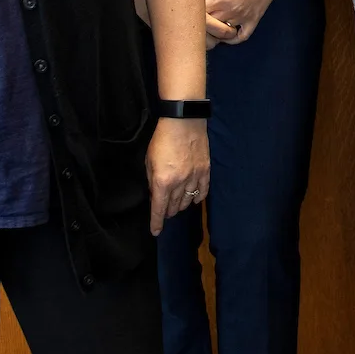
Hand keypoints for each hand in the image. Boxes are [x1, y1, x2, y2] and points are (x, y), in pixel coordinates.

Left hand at [147, 117, 209, 235]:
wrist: (183, 121)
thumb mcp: (149, 161)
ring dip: (181, 206)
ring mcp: (195, 177)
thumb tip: (156, 195)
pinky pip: (202, 191)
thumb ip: (152, 181)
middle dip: (168, 212)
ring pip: (188, 200)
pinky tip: (193, 199)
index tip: (155, 231)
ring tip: (177, 206)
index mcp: (163, 181)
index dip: (156, 222)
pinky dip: (197, 197)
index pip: (159, 209)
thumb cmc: (162, 139)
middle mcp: (180, 183)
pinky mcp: (205, 171)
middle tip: (165, 212)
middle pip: (174, 206)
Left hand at [204, 0, 296, 44]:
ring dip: (217, 30)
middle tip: (202, 22)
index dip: (195, 15)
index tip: (194, 14)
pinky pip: (242, 36)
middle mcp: (230, 10)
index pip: (200, 15)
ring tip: (213, 26)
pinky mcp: (254, 19)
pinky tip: (229, 34)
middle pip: (210, 26)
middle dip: (205, 24)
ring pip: (223, 33)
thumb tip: (202, 2)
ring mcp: (243, 16)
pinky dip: (233, 38)